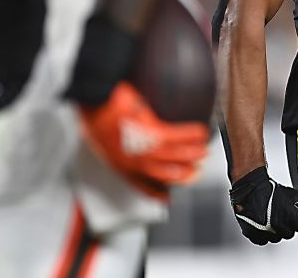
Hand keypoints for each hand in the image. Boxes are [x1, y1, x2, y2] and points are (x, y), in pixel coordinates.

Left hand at [77, 82, 207, 195]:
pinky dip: (191, 134)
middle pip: (163, 175)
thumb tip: (124, 137)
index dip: (156, 193)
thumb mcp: (99, 135)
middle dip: (183, 176)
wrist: (95, 100)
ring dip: (192, 154)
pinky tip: (200, 131)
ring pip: (173, 156)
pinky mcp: (151, 131)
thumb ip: (115, 143)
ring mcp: (142, 148)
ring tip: (203, 151)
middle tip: (196, 173)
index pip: (141, 185)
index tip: (167, 198)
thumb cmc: (94, 113)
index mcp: (119, 164)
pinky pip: (177, 135)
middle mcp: (132, 161)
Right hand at [229, 166, 297, 244]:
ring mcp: (266, 232)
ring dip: (275, 230)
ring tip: (271, 217)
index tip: (292, 214)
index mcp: (291, 218)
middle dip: (286, 225)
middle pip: (289, 234)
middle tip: (280, 214)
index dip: (296, 219)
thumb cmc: (273, 191)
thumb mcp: (296, 197)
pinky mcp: (255, 235)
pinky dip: (263, 234)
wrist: (253, 189)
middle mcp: (279, 227)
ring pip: (276, 238)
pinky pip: (263, 240)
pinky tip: (263, 222)